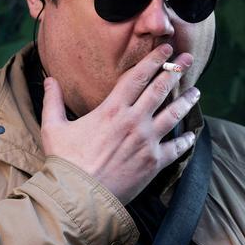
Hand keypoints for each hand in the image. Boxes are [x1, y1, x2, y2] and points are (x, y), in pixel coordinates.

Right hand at [40, 43, 199, 204]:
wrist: (79, 196)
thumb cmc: (65, 162)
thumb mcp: (53, 127)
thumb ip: (53, 101)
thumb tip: (49, 80)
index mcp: (111, 109)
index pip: (138, 76)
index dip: (154, 59)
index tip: (166, 48)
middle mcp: (133, 121)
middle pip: (160, 89)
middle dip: (177, 70)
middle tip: (189, 59)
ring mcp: (147, 142)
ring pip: (174, 114)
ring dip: (186, 100)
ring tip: (196, 90)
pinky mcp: (154, 163)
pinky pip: (176, 148)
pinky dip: (186, 140)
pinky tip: (191, 134)